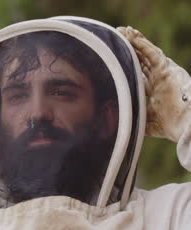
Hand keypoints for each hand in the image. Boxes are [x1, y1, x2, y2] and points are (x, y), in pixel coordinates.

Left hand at [117, 26, 190, 141]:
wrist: (188, 125)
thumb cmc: (174, 126)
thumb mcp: (150, 122)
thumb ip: (138, 118)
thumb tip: (123, 122)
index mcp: (156, 90)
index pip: (140, 72)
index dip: (131, 63)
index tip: (118, 56)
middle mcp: (160, 79)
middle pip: (142, 59)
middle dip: (131, 49)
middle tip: (118, 37)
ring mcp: (165, 73)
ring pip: (147, 53)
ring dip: (135, 42)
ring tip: (123, 31)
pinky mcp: (168, 69)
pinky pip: (153, 53)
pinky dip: (143, 45)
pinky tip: (133, 37)